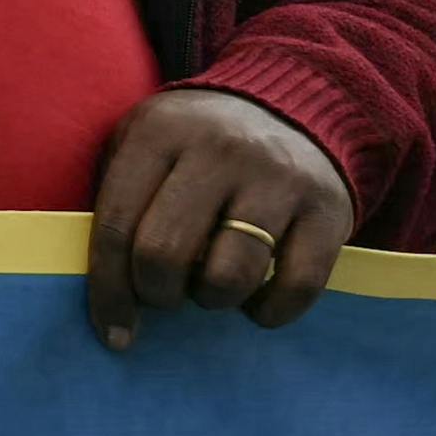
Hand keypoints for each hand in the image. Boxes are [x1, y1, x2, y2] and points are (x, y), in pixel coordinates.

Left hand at [83, 86, 355, 345]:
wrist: (296, 105)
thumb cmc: (198, 145)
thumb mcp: (145, 144)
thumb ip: (118, 202)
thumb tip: (107, 296)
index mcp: (161, 131)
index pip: (116, 226)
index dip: (109, 289)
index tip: (113, 330)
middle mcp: (220, 149)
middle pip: (165, 254)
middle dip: (158, 293)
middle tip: (167, 292)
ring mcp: (278, 178)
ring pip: (229, 277)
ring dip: (212, 300)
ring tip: (212, 284)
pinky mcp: (328, 209)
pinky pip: (295, 287)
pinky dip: (269, 311)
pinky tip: (257, 297)